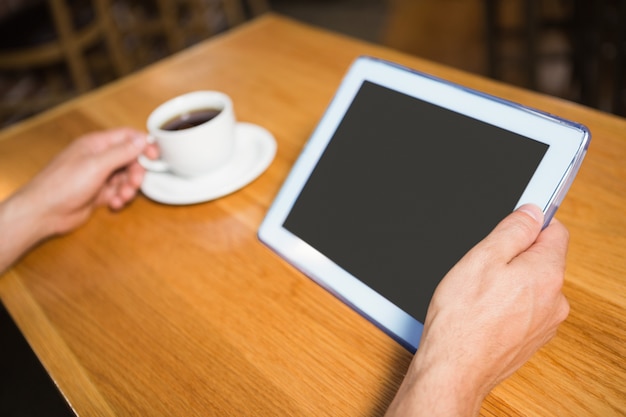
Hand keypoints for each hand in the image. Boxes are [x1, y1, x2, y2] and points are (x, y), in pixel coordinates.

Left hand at [0, 128, 157, 272]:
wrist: (44, 213)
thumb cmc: (62, 185)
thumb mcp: (97, 166)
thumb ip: (121, 152)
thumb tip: (142, 140)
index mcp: (96, 145)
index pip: (127, 137)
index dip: (144, 145)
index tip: (155, 156)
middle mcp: (98, 158)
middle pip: (130, 159)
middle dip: (136, 172)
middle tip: (134, 184)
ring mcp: (98, 176)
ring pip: (126, 178)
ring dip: (128, 188)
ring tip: (120, 197)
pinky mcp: (98, 193)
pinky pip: (118, 192)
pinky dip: (119, 198)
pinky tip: (112, 205)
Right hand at [385, 204, 569, 416]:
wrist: (454, 368)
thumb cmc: (462, 317)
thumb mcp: (482, 258)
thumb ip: (513, 230)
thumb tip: (532, 212)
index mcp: (547, 273)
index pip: (555, 231)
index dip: (529, 224)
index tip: (508, 229)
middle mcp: (555, 300)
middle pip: (542, 260)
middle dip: (515, 257)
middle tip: (482, 266)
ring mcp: (546, 324)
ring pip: (531, 286)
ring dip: (510, 283)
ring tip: (479, 294)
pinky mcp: (532, 340)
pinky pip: (524, 310)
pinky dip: (507, 306)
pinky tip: (482, 313)